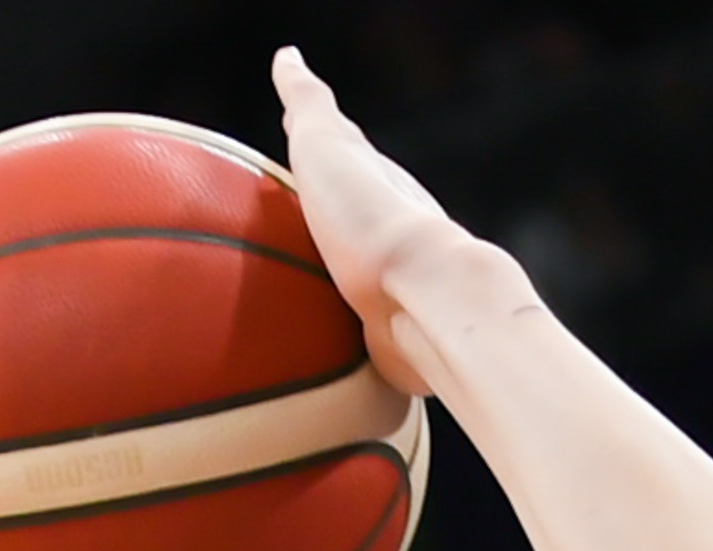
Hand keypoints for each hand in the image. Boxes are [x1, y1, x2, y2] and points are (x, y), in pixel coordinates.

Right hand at [271, 48, 470, 393]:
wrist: (423, 303)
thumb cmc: (371, 225)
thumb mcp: (326, 148)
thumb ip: (307, 106)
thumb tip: (289, 57)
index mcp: (372, 183)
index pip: (342, 154)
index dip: (318, 144)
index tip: (298, 135)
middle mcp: (388, 229)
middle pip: (355, 209)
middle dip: (331, 202)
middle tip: (302, 197)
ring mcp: (394, 282)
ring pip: (362, 265)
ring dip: (341, 264)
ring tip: (312, 267)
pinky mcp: (392, 331)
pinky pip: (363, 316)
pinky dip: (348, 316)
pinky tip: (337, 328)